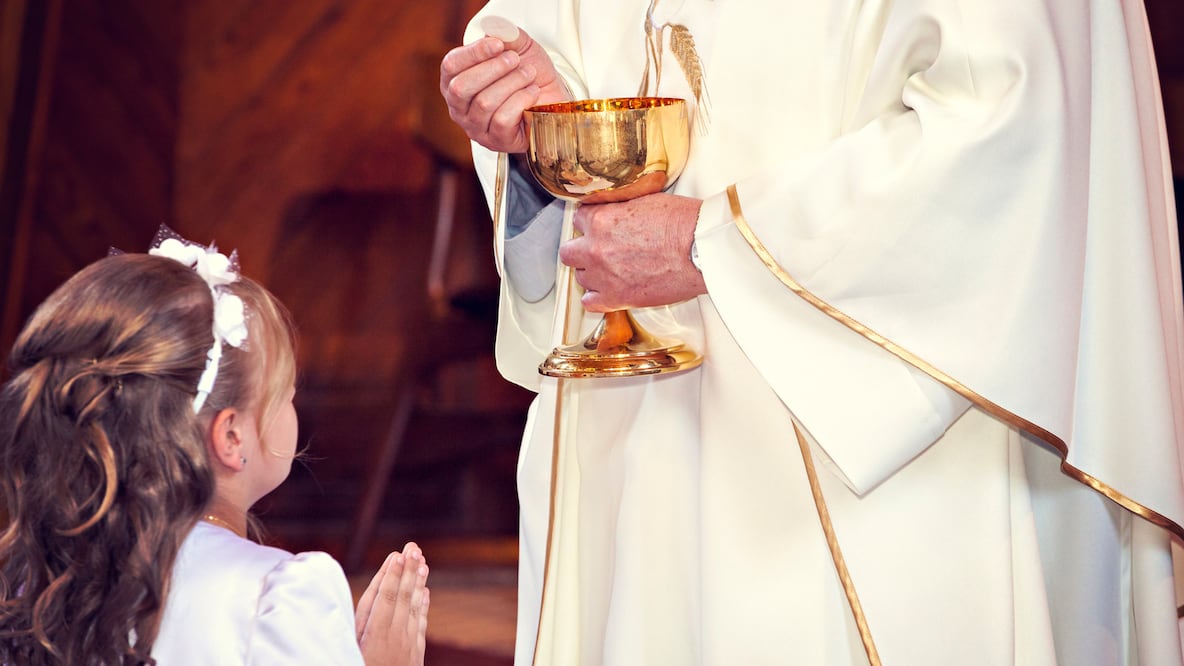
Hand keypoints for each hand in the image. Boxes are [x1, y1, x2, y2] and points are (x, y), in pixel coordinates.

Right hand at [356, 542, 429, 665]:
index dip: (391, 576)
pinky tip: (425, 593)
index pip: (385, 599)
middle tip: (414, 547)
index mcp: (374, 637)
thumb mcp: (349, 651)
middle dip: (407, 571)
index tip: (397, 555)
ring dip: (418, 584)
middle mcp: (394, 638)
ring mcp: (407, 647)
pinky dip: (423, 607)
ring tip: (423, 562)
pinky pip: (421, 626)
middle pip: (402, 598)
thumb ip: (357, 627)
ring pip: (414, 609)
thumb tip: (369, 600)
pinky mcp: (414, 656)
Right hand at [440, 23, 570, 153]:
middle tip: (515, 60)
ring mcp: (475, 128)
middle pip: (461, 87)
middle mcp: (458, 108)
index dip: (474, 53)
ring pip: (484, 103)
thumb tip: (492, 29)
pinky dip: (520, 101)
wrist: (552, 98)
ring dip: (511, 83)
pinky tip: (532, 93)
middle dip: (492, 69)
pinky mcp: (496, 141)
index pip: (451, 66)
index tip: (499, 44)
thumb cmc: (527, 73)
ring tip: (528, 74)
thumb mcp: (518, 47)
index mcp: (454, 82)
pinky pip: (502, 120)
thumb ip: (505, 35)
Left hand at [559, 193, 707, 311]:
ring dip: (593, 273)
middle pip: (569, 252)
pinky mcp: (616, 298)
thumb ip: (621, 208)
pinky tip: (610, 289)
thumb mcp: (646, 200)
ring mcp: (603, 276)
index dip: (591, 223)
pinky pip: (589, 302)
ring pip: (580, 277)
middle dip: (582, 250)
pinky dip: (597, 298)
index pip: (578, 219)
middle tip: (600, 249)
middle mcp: (596, 249)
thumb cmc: (683, 224)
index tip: (600, 227)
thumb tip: (617, 210)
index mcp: (602, 220)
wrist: (700, 251)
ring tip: (612, 270)